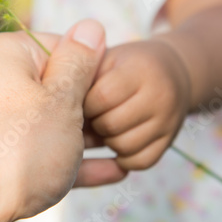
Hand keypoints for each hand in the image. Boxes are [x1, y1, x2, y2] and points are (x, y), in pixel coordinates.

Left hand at [0, 20, 105, 221]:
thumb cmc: (16, 146)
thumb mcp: (60, 97)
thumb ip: (80, 62)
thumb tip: (91, 26)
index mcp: (6, 54)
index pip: (64, 48)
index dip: (95, 72)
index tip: (115, 97)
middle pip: (56, 89)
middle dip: (91, 110)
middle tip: (122, 128)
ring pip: (50, 126)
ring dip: (86, 140)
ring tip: (122, 152)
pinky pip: (39, 154)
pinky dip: (70, 162)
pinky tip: (110, 172)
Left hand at [76, 40, 190, 185]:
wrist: (170, 73)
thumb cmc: (121, 67)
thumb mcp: (102, 60)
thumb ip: (81, 72)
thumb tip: (52, 92)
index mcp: (140, 69)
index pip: (101, 97)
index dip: (81, 103)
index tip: (76, 100)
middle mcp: (161, 94)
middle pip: (111, 124)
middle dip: (92, 123)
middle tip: (86, 116)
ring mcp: (169, 120)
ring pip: (124, 146)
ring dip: (106, 141)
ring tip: (101, 127)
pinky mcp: (170, 141)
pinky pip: (139, 162)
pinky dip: (121, 158)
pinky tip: (114, 143)